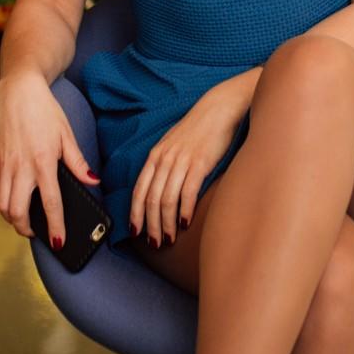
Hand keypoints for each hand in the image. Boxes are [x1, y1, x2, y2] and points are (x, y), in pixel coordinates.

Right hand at [0, 71, 101, 245]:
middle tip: (37, 232)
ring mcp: (3, 164)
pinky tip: (7, 201)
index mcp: (43, 162)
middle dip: (26, 229)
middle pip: (17, 212)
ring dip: (11, 218)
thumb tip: (93, 181)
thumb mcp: (67, 134)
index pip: (51, 204)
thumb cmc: (45, 110)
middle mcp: (20, 166)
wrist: (18, 89)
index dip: (56, 227)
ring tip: (23, 219)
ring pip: (1, 205)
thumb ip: (78, 162)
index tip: (60, 242)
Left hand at [131, 79, 247, 247]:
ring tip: (169, 239)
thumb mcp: (173, 146)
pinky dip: (184, 211)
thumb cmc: (197, 131)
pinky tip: (185, 223)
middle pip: (151, 200)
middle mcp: (164, 159)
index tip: (135, 232)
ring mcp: (181, 161)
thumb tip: (157, 192)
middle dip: (151, 226)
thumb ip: (163, 166)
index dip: (135, 214)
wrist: (218, 109)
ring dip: (166, 224)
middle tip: (155, 243)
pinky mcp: (200, 163)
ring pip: (166, 200)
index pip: (138, 190)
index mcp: (155, 156)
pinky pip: (187, 193)